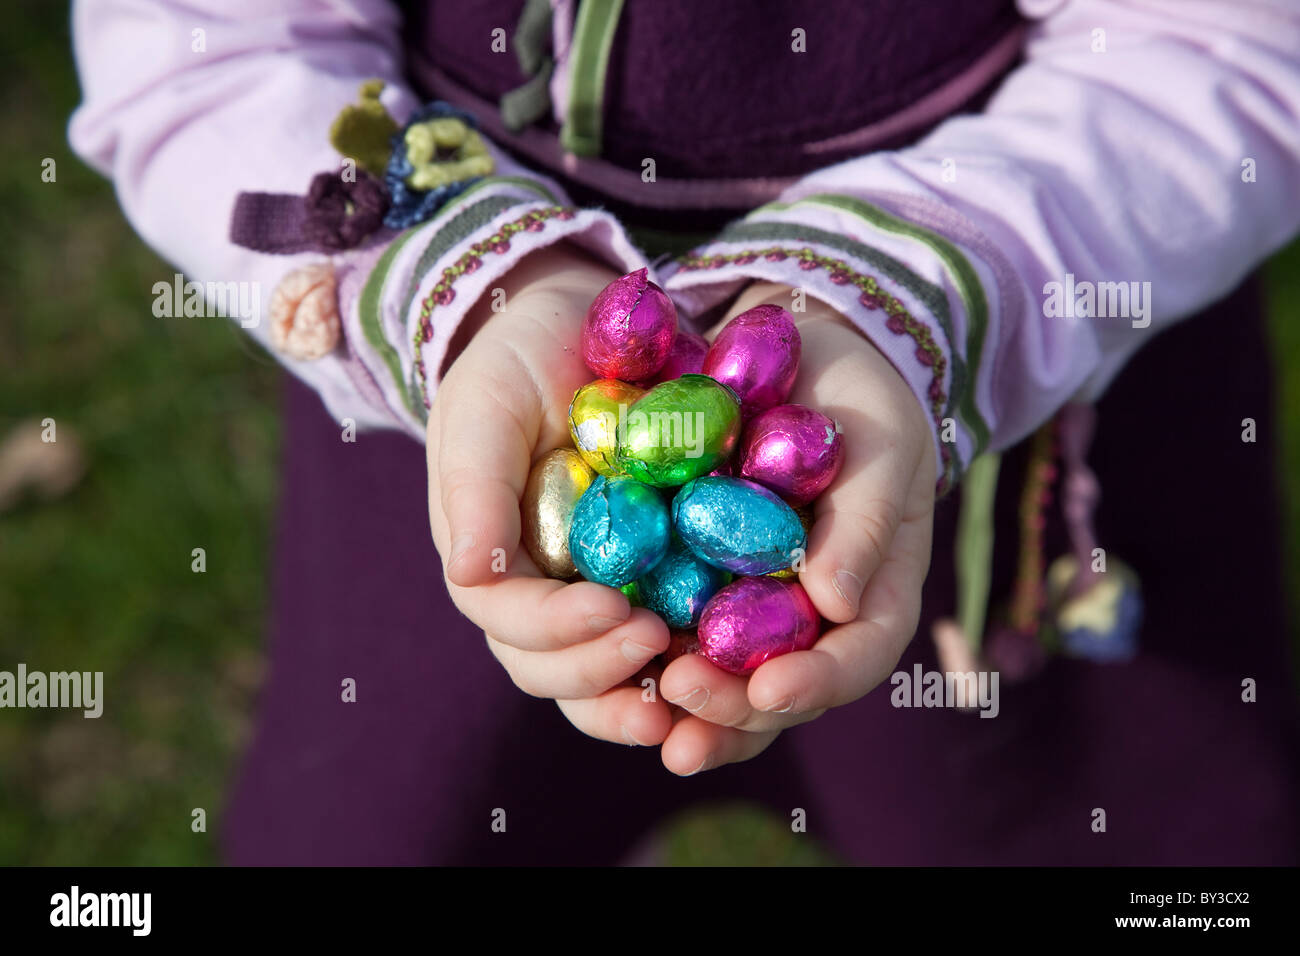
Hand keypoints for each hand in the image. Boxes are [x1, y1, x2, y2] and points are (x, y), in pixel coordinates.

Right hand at [426, 245, 673, 747]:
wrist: (582, 325)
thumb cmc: (517, 359)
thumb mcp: (485, 404)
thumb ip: (473, 485)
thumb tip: (470, 577)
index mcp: (488, 555)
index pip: (507, 619)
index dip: (556, 628)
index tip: (614, 608)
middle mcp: (538, 588)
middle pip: (551, 666)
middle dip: (601, 671)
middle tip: (659, 645)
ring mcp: (592, 589)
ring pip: (602, 675)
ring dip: (641, 696)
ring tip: (692, 693)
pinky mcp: (651, 577)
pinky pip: (663, 637)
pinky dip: (686, 667)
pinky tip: (727, 670)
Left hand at [657, 282, 937, 774]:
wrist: (800, 360)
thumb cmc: (861, 406)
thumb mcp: (881, 449)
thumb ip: (864, 523)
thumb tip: (836, 604)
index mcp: (868, 599)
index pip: (853, 660)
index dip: (816, 684)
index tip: (770, 689)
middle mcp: (805, 620)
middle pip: (775, 691)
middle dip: (731, 707)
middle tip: (684, 692)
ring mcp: (745, 605)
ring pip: (719, 677)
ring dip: (680, 702)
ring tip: (643, 706)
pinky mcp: (690, 579)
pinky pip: (666, 624)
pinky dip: (636, 649)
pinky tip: (598, 655)